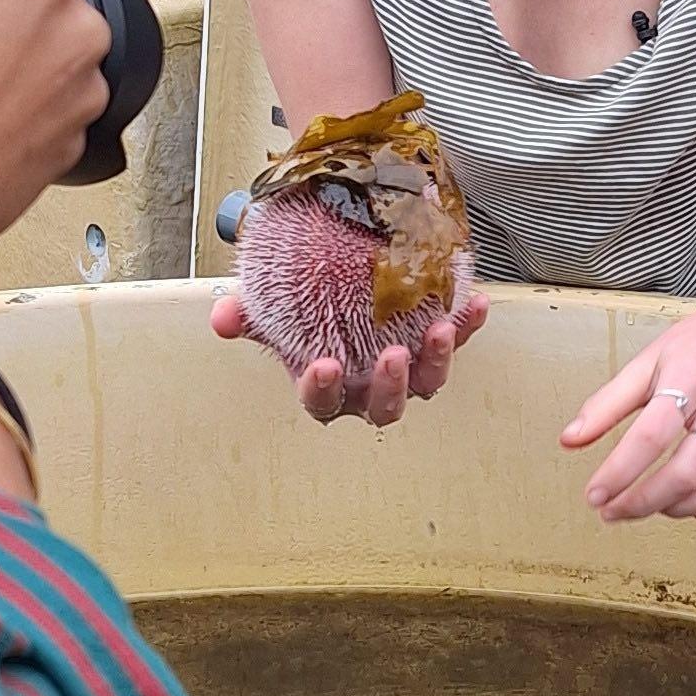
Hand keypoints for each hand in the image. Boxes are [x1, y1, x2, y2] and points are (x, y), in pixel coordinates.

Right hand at [207, 273, 487, 429]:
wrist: (342, 288)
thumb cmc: (306, 313)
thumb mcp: (272, 312)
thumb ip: (247, 315)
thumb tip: (222, 318)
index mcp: (328, 389)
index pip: (322, 404)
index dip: (322, 392)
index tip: (323, 366)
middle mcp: (369, 390)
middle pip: (384, 407)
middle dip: (390, 387)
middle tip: (392, 356)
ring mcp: (408, 372)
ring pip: (427, 384)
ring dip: (436, 360)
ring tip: (440, 330)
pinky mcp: (436, 347)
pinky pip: (456, 340)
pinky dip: (468, 325)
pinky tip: (473, 303)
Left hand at [561, 282, 695, 523]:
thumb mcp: (647, 361)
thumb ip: (606, 403)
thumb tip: (569, 440)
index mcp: (690, 378)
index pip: (651, 436)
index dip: (619, 473)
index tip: (594, 495)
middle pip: (686, 471)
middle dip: (642, 502)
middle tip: (613, 511)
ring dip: (681, 509)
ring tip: (653, 506)